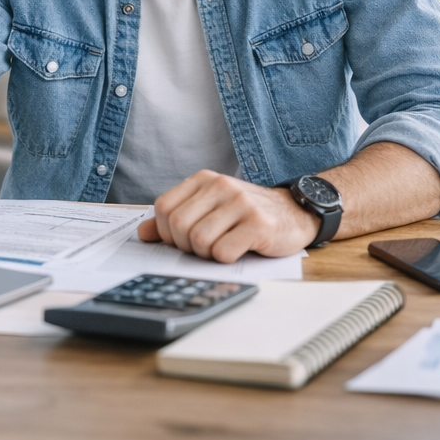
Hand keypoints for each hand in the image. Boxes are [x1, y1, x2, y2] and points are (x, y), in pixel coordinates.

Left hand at [137, 170, 319, 261]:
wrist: (296, 212)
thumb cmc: (247, 214)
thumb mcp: (210, 208)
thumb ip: (176, 218)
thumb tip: (143, 233)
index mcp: (203, 180)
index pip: (164, 208)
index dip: (167, 232)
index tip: (182, 240)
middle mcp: (220, 186)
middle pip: (179, 226)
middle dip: (185, 247)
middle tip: (203, 248)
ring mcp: (240, 203)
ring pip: (199, 240)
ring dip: (206, 255)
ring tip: (222, 248)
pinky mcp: (259, 224)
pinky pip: (224, 252)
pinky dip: (225, 260)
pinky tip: (239, 251)